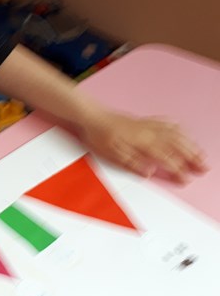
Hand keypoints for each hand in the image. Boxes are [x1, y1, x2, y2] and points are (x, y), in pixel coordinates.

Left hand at [79, 110, 207, 181]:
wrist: (92, 116)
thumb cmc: (100, 136)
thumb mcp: (112, 154)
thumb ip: (133, 164)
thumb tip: (150, 173)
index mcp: (143, 142)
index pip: (166, 158)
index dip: (178, 169)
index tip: (187, 179)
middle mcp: (150, 132)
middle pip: (177, 145)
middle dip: (192, 157)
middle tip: (203, 167)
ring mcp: (148, 125)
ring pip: (176, 134)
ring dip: (190, 144)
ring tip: (200, 154)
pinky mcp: (144, 121)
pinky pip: (167, 123)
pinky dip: (178, 129)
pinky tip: (182, 133)